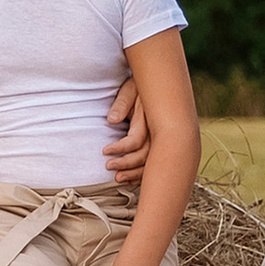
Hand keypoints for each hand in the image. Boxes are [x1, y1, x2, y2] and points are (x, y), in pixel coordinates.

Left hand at [100, 72, 150, 186]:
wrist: (154, 85)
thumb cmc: (138, 86)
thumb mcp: (129, 89)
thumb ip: (121, 103)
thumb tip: (111, 119)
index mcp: (149, 119)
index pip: (136, 140)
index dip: (120, 148)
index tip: (104, 151)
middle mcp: (157, 132)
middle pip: (146, 155)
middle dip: (127, 165)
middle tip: (109, 167)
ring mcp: (160, 140)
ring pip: (151, 163)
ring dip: (134, 174)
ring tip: (117, 178)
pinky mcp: (159, 145)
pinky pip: (153, 165)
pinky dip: (141, 174)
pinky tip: (130, 180)